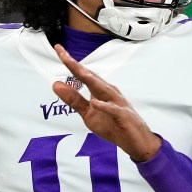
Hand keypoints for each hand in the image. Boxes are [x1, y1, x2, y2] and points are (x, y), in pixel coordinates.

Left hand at [52, 45, 160, 161]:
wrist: (136, 141)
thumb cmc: (113, 125)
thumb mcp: (88, 114)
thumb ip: (73, 99)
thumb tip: (56, 85)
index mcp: (99, 90)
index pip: (83, 74)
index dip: (70, 63)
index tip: (58, 50)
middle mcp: (108, 92)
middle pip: (91, 77)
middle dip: (77, 66)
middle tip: (62, 55)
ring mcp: (117, 103)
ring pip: (103, 89)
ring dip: (91, 80)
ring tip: (78, 71)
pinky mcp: (123, 116)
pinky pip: (113, 110)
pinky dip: (104, 106)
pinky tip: (95, 102)